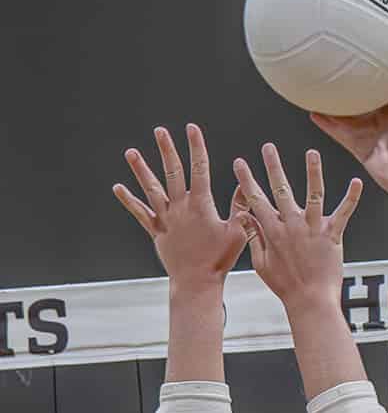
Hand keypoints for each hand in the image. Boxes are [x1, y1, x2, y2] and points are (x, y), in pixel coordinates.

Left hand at [113, 123, 245, 285]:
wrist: (197, 283)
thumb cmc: (219, 260)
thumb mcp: (237, 232)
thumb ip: (240, 207)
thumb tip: (244, 184)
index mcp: (201, 206)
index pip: (200, 169)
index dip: (196, 147)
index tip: (192, 129)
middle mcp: (180, 208)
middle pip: (172, 172)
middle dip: (167, 150)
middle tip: (160, 131)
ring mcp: (166, 219)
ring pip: (151, 189)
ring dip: (141, 169)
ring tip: (131, 152)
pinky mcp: (156, 231)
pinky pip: (140, 213)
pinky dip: (128, 200)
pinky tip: (118, 187)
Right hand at [231, 145, 361, 312]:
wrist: (311, 301)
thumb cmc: (286, 287)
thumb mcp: (262, 264)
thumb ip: (253, 238)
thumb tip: (244, 218)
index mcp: (273, 232)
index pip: (256, 200)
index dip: (247, 180)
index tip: (240, 163)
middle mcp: (292, 226)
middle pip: (281, 190)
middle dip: (273, 166)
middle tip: (268, 147)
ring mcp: (313, 230)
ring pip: (313, 195)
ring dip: (312, 172)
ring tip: (312, 153)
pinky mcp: (332, 236)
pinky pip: (343, 214)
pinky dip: (351, 198)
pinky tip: (357, 182)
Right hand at [311, 66, 387, 196]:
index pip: (385, 86)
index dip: (378, 71)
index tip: (368, 53)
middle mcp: (381, 118)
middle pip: (361, 97)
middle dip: (350, 84)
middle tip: (337, 64)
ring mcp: (369, 132)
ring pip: (346, 114)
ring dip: (333, 102)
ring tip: (318, 85)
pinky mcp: (360, 147)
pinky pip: (341, 134)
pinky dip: (328, 125)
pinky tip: (315, 113)